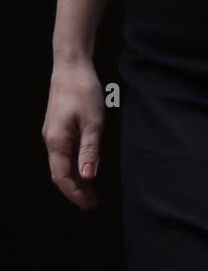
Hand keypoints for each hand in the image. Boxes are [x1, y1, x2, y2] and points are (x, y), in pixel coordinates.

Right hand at [42, 56, 105, 210]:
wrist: (71, 66)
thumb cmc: (83, 90)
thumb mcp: (93, 121)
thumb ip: (90, 150)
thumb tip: (88, 177)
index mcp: (57, 141)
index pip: (63, 177)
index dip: (75, 193)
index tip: (89, 204)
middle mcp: (51, 140)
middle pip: (60, 173)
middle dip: (75, 190)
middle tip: (92, 203)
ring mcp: (53, 133)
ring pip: (62, 164)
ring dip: (75, 179)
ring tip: (90, 191)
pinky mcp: (59, 126)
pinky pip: (64, 153)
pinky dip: (74, 165)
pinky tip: (85, 167)